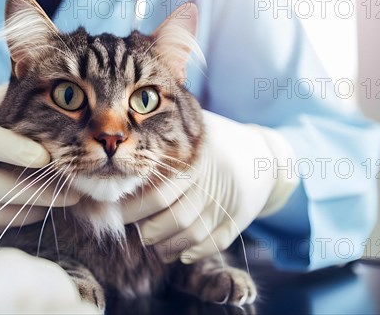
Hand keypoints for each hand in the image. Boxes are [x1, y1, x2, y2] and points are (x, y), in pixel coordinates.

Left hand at [121, 110, 297, 262]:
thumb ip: (165, 129)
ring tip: (152, 242)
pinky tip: (180, 254)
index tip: (114, 209)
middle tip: (130, 228)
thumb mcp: (195, 126)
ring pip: (193, 234)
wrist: (264, 154)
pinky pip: (216, 242)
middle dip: (147, 230)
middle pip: (174, 217)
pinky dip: (195, 252)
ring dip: (167, 246)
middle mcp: (214, 181)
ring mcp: (230, 201)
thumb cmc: (217, 138)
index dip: (133, 207)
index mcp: (197, 158)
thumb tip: (125, 130)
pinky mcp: (241, 218)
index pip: (158, 191)